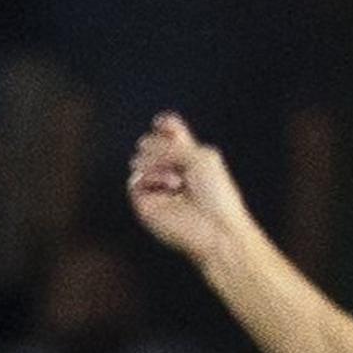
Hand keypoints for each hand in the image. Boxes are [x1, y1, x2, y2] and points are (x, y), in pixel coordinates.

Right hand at [126, 113, 252, 263]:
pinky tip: (171, 186)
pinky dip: (153, 177)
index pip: (168, 135)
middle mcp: (170, 171)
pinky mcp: (145, 204)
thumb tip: (144, 147)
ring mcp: (156, 188)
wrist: (215, 228)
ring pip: (139, 158)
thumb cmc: (216, 195)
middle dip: (162, 145)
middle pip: (150, 142)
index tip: (163, 123)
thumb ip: (172, 144)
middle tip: (179, 159)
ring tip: (178, 179)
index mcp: (189, 159)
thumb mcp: (201, 156)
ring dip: (158, 161)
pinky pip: (136, 180)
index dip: (164, 126)